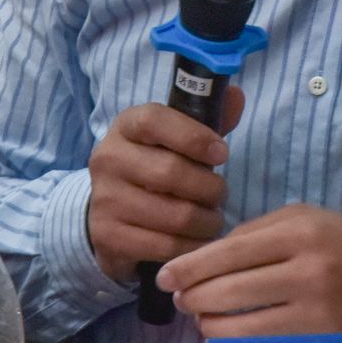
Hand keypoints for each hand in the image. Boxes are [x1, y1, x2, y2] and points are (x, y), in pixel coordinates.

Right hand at [85, 89, 243, 283]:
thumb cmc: (155, 166)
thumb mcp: (176, 139)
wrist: (109, 212)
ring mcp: (105, 200)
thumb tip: (237, 95)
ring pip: (175, 215)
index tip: (223, 152)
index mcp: (126, 126)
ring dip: (206, 221)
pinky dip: (191, 247)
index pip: (156, 120)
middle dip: (210, 188)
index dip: (194, 136)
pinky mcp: (109, 237)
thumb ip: (208, 119)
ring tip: (212, 219)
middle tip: (220, 195)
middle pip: (171, 173)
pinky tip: (196, 240)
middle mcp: (108, 159)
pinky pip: (165, 246)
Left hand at [154, 204, 341, 336]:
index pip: (228, 252)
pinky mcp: (324, 341)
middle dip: (194, 298)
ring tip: (203, 319)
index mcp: (300, 231)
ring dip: (211, 326)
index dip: (189, 267)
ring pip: (241, 326)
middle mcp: (307, 270)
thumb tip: (203, 259)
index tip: (165, 277)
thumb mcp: (306, 218)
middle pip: (228, 291)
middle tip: (180, 300)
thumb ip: (255, 232)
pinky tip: (230, 335)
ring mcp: (317, 310)